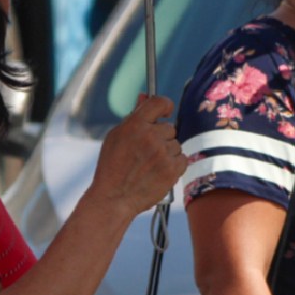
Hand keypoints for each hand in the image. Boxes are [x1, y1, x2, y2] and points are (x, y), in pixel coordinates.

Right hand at [88, 94, 187, 215]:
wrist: (114, 198)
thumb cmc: (112, 167)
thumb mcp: (116, 137)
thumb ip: (133, 116)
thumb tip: (145, 96)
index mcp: (135, 124)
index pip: (159, 102)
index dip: (165, 105)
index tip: (166, 111)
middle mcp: (150, 136)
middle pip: (170, 128)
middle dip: (161, 137)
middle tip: (147, 152)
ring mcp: (162, 153)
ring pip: (176, 144)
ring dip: (167, 152)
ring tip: (150, 165)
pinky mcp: (171, 169)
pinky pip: (182, 159)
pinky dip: (174, 165)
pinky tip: (158, 172)